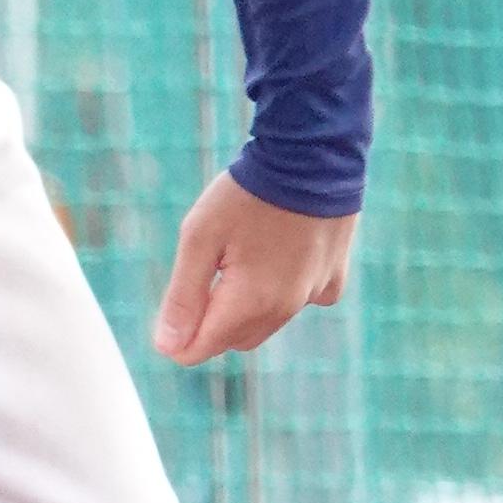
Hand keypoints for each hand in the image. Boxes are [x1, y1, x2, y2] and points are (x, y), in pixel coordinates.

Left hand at [152, 172, 353, 365]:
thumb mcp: (200, 238)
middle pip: (234, 340)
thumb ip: (183, 297)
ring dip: (246, 306)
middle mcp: (286, 309)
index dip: (179, 334)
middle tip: (207, 270)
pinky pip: (300, 301)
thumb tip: (167, 348)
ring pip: (267, 323)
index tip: (177, 298)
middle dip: (212, 320)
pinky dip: (283, 289)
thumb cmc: (247, 193)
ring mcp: (315, 294)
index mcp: (250, 302)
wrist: (313, 154)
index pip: (201, 349)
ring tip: (242, 253)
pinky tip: (278, 253)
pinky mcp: (335, 279)